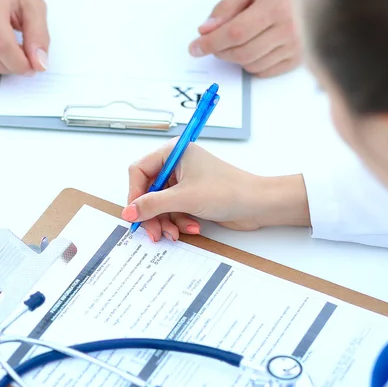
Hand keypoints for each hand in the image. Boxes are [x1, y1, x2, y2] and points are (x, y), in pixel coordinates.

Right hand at [122, 140, 310, 241]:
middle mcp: (176, 165)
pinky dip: (179, 222)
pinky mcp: (192, 197)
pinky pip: (174, 211)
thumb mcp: (185, 198)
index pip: (139, 171)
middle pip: (149, 191)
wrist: (258, 205)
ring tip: (176, 233)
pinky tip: (192, 227)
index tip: (134, 213)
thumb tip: (129, 211)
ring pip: (161, 205)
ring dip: (167, 222)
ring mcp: (184, 182)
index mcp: (173, 153)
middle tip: (154, 233)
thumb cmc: (228, 191)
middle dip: (152, 214)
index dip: (135, 194)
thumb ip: (153, 204)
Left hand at [188, 0, 298, 76]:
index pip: (235, 33)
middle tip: (213, 43)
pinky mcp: (299, 58)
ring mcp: (296, 46)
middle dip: (220, 51)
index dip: (211, 43)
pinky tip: (253, 48)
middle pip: (242, 52)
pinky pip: (265, 71)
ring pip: (252, 65)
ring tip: (238, 40)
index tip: (195, 48)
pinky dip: (252, 64)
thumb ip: (225, 6)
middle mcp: (289, 29)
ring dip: (236, 57)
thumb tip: (206, 30)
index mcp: (275, 7)